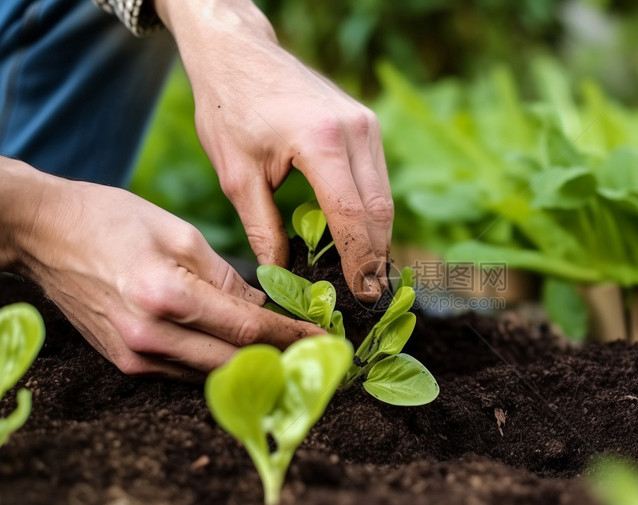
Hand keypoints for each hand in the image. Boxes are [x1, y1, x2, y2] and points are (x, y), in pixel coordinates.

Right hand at [2, 160, 323, 377]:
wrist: (43, 233)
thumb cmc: (111, 220)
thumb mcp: (179, 234)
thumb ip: (226, 277)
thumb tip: (263, 308)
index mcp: (168, 296)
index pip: (247, 329)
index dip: (291, 336)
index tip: (323, 339)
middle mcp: (150, 337)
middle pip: (233, 362)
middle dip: (279, 360)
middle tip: (314, 355)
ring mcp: (134, 357)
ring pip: (210, 374)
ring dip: (250, 368)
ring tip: (286, 356)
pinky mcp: (124, 363)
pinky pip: (184, 372)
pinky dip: (214, 364)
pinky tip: (238, 354)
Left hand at [156, 0, 392, 302]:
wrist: (238, 52)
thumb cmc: (229, 107)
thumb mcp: (236, 175)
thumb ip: (263, 228)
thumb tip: (282, 275)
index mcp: (320, 141)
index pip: (351, 217)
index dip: (358, 261)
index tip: (360, 295)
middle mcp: (354, 130)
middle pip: (379, 211)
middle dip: (375, 257)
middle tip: (366, 294)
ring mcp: (365, 124)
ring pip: (384, 197)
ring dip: (377, 237)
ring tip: (364, 273)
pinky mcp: (366, 123)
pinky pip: (377, 179)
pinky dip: (371, 212)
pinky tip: (358, 236)